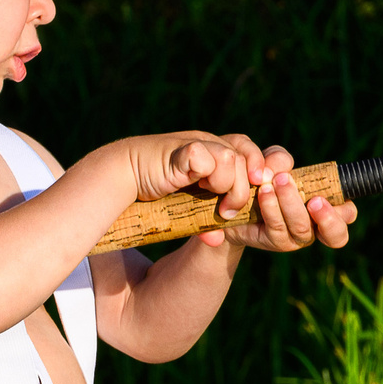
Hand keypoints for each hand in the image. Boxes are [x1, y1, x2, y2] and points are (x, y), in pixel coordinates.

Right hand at [130, 131, 254, 223]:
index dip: (257, 167)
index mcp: (213, 151)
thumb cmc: (155, 191)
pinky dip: (211, 176)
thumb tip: (216, 240)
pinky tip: (199, 187)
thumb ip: (204, 219)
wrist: (125, 176)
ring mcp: (197, 144)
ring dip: (228, 185)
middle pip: (245, 157)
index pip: (247, 148)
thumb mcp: (188, 205)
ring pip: (231, 158)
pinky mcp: (184, 150)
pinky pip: (210, 159)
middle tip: (228, 210)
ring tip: (213, 198)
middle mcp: (208, 143)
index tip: (256, 189)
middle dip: (243, 189)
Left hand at [200, 143, 359, 252]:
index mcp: (327, 207)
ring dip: (292, 204)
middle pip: (335, 235)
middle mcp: (316, 227)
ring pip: (302, 228)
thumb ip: (280, 159)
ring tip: (277, 183)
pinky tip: (263, 192)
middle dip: (327, 217)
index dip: (343, 212)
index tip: (325, 197)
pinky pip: (277, 229)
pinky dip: (272, 208)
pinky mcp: (274, 242)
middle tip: (314, 200)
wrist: (229, 200)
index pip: (347, 215)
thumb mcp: (271, 163)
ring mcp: (296, 238)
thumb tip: (281, 169)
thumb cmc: (261, 178)